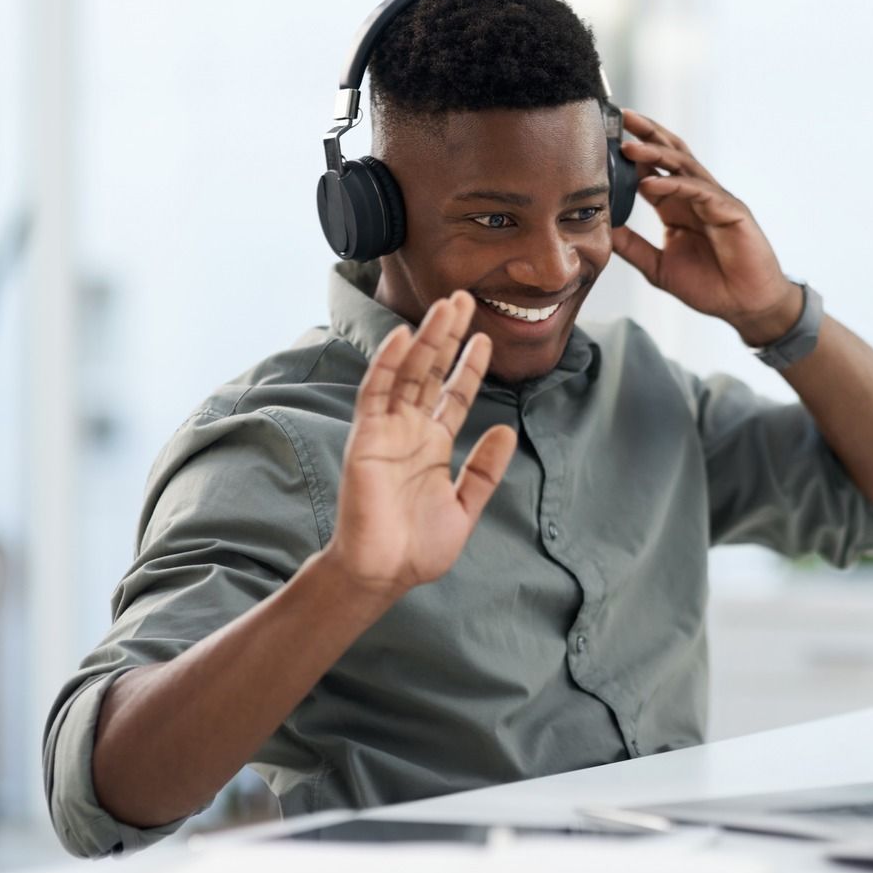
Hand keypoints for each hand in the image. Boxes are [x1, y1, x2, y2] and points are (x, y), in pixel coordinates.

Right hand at [324, 292, 517, 601]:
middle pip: (431, 372)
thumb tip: (507, 430)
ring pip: (408, 373)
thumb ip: (485, 470)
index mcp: (433, 445)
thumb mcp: (465, 506)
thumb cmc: (419, 548)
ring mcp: (387, 431)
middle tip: (464, 299)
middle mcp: (410, 431)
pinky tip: (404, 337)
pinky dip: (388, 365)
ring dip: (425, 338)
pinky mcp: (365, 438)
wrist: (383, 574)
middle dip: (448, 336)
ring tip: (446, 305)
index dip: (470, 366)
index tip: (486, 338)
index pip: (454, 395)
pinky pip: (376, 393)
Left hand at [611, 109, 802, 345]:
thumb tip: (601, 230)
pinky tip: (649, 183)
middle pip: (670, 154)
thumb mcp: (658, 266)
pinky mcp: (730, 210)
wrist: (746, 305)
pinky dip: (673, 184)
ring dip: (655, 152)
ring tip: (628, 146)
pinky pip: (698, 191)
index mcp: (677, 206)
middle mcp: (695, 197)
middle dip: (647, 134)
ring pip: (683, 165)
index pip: (651, 170)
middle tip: (622, 117)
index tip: (604, 138)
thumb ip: (632, 247)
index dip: (631, 154)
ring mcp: (714, 200)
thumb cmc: (709, 286)